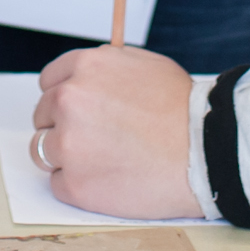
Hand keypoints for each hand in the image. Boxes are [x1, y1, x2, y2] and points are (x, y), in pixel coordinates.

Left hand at [31, 44, 203, 217]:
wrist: (207, 152)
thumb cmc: (184, 110)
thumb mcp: (144, 65)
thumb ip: (105, 69)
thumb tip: (84, 78)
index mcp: (86, 67)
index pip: (48, 82)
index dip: (63, 99)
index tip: (76, 112)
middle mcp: (69, 100)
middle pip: (42, 117)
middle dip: (63, 127)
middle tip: (96, 140)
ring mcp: (69, 144)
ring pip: (43, 152)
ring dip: (67, 157)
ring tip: (105, 161)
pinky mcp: (74, 184)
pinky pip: (59, 184)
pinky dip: (79, 185)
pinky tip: (110, 180)